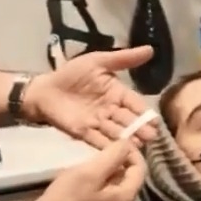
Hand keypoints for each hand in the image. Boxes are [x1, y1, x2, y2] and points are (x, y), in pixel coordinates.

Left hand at [24, 46, 161, 148]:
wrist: (45, 88)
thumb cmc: (71, 74)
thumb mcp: (98, 61)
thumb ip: (123, 59)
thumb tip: (150, 49)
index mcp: (117, 93)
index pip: (134, 103)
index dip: (144, 111)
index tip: (155, 121)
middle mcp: (111, 110)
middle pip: (128, 120)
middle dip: (140, 128)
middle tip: (151, 136)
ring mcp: (98, 123)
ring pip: (116, 132)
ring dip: (127, 139)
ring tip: (139, 145)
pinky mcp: (84, 133)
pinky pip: (98, 140)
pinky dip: (108, 146)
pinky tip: (118, 151)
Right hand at [33, 140, 146, 200]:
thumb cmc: (68, 196)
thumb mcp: (92, 171)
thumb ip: (114, 155)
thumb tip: (127, 143)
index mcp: (126, 198)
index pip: (140, 169)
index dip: (131, 151)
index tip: (117, 139)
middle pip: (130, 177)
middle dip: (119, 159)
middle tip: (103, 146)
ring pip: (117, 184)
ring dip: (109, 168)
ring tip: (94, 158)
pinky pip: (108, 192)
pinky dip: (102, 179)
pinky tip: (87, 174)